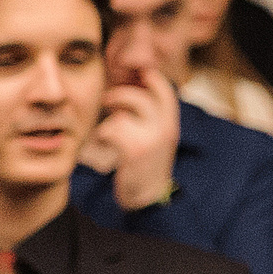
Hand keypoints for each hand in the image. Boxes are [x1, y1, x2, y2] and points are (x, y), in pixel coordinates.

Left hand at [92, 70, 179, 210]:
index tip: (133, 75)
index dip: (149, 78)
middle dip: (119, 95)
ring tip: (105, 132)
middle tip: (107, 99)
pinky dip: (101, 137)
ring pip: (121, 116)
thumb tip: (135, 91)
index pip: (164, 90)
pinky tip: (102, 145)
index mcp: (171, 124)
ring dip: (108, 123)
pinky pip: (110, 131)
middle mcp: (164, 129)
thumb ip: (152, 119)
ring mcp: (150, 139)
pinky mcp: (133, 151)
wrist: (148, 198)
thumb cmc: (147, 167)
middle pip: (140, 97)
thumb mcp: (158, 140)